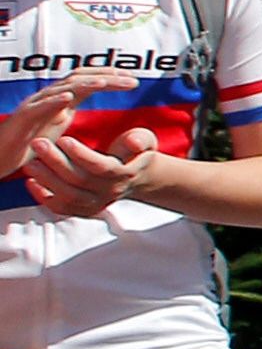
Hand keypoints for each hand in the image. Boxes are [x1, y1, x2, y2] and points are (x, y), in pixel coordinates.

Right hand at [0, 71, 138, 177]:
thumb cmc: (28, 143)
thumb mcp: (55, 127)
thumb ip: (68, 114)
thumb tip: (88, 107)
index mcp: (59, 100)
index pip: (87, 81)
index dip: (109, 77)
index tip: (133, 79)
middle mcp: (49, 98)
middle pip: (79, 79)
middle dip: (106, 76)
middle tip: (131, 79)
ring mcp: (34, 106)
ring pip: (62, 89)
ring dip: (85, 84)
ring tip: (106, 82)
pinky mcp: (22, 119)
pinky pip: (38, 107)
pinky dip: (53, 101)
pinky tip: (68, 98)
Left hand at [21, 115, 162, 218]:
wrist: (136, 176)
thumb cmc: (134, 152)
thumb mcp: (144, 140)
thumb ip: (140, 139)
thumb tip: (132, 142)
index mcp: (125, 173)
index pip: (101, 167)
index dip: (82, 155)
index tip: (64, 139)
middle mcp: (110, 192)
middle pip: (80, 181)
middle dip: (56, 162)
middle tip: (38, 143)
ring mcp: (96, 203)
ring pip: (68, 196)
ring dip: (47, 180)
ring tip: (31, 163)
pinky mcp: (83, 209)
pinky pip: (61, 208)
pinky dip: (43, 198)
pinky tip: (30, 182)